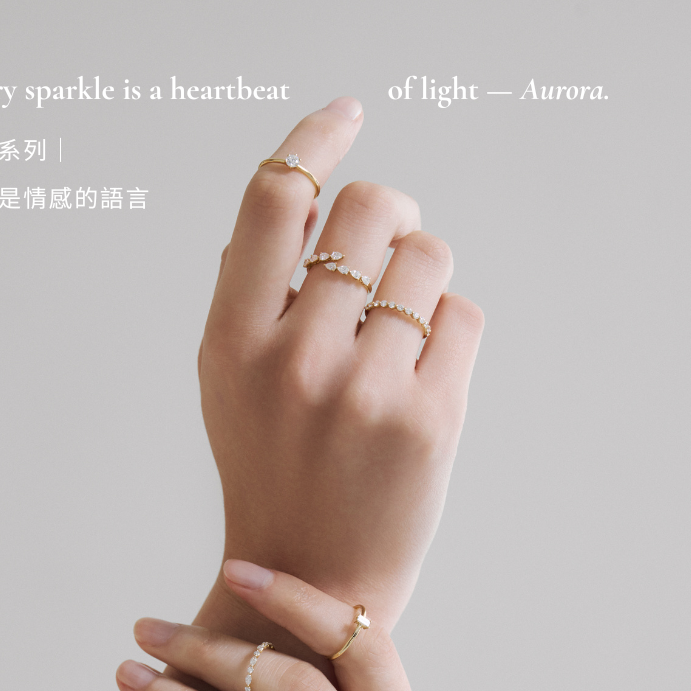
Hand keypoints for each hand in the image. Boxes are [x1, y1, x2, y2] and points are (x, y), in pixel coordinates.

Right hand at [199, 97, 483, 630]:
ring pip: (428, 255)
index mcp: (230, 340)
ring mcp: (365, 389)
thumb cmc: (272, 465)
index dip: (314, 137)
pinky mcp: (429, 419)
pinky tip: (423, 369)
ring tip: (399, 328)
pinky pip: (462, 313)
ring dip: (421, 275)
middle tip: (383, 254)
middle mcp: (294, 357)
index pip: (274, 196)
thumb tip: (309, 191)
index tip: (346, 115)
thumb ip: (251, 287)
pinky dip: (447, 327)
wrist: (310, 576)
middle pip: (373, 207)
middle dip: (387, 217)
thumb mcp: (228, 379)